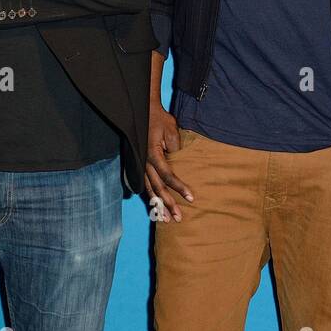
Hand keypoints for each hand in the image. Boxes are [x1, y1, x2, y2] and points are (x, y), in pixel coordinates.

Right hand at [144, 104, 192, 221]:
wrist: (143, 111)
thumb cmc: (160, 120)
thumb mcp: (172, 132)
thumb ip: (176, 150)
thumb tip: (181, 166)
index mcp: (153, 154)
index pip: (168, 176)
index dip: (179, 188)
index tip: (191, 198)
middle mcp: (144, 162)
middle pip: (157, 188)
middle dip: (168, 204)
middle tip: (177, 218)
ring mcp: (140, 164)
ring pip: (149, 189)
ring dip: (157, 204)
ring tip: (165, 218)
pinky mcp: (139, 164)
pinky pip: (145, 184)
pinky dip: (151, 196)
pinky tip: (155, 206)